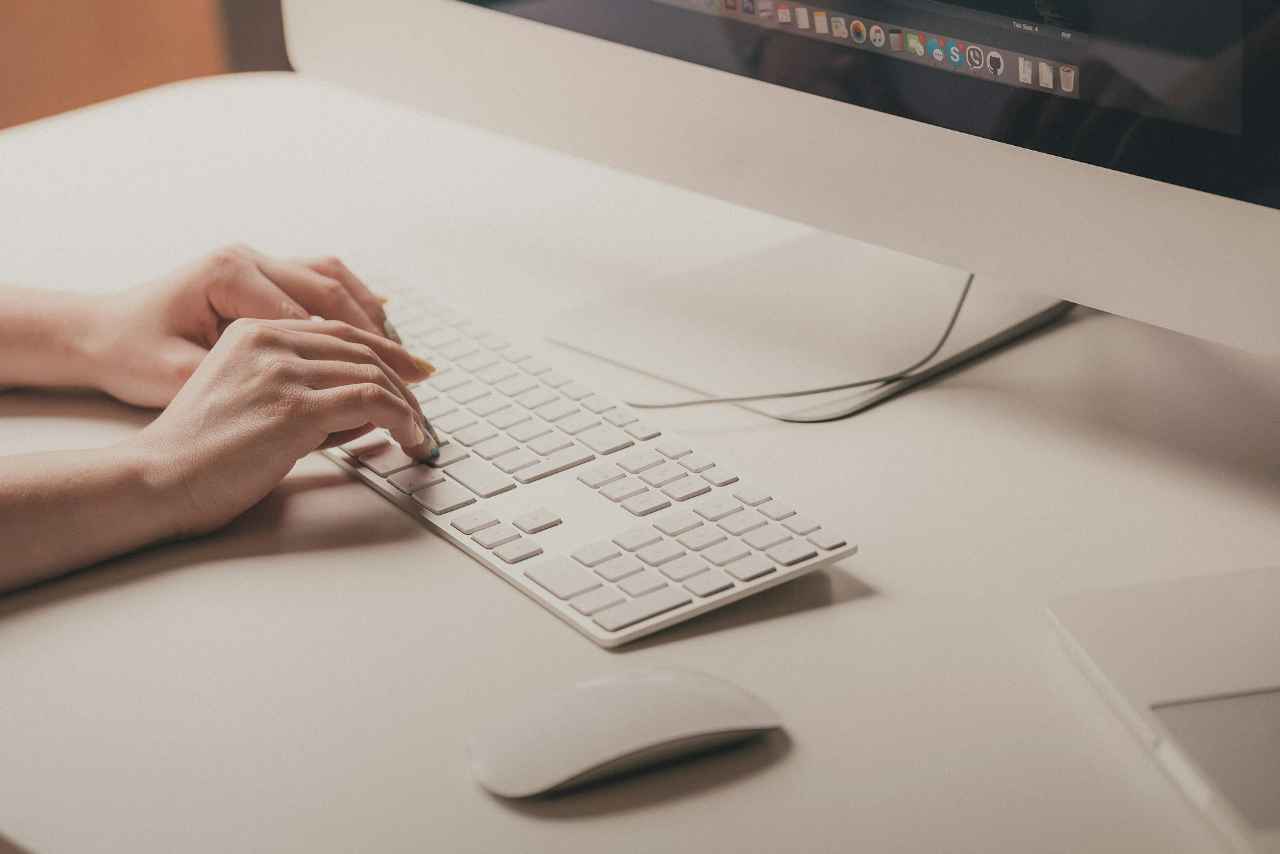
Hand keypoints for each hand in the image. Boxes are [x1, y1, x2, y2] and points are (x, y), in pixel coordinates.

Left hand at [87, 245, 419, 407]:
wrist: (97, 331)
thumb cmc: (130, 355)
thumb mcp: (179, 376)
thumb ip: (247, 382)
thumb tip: (309, 400)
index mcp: (228, 274)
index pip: (310, 317)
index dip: (355, 357)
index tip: (387, 390)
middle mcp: (248, 257)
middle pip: (334, 291)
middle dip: (381, 337)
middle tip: (419, 374)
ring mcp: (257, 259)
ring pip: (336, 278)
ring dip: (375, 317)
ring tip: (406, 356)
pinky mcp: (262, 271)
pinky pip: (323, 278)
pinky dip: (357, 302)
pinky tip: (381, 329)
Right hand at [126, 317, 437, 537]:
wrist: (158, 478)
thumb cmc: (200, 453)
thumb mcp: (251, 401)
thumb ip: (303, 392)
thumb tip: (367, 408)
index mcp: (254, 332)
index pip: (338, 332)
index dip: (384, 350)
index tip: (412, 371)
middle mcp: (269, 342)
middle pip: (361, 349)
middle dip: (403, 378)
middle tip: (424, 406)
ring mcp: (282, 372)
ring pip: (372, 373)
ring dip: (406, 405)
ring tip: (418, 432)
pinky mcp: (294, 407)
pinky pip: (370, 401)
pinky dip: (401, 418)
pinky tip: (409, 437)